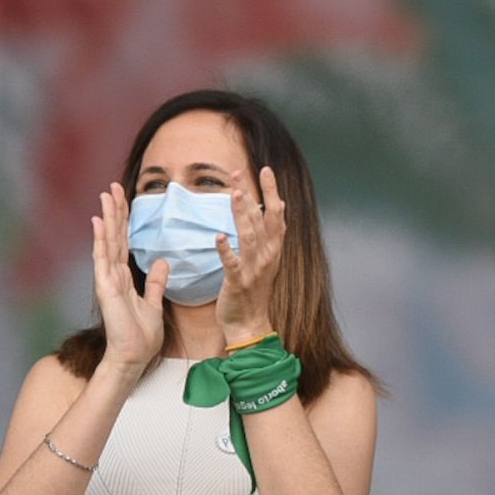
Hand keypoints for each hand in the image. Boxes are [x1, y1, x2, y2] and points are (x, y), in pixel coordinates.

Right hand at [91, 182, 165, 372]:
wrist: (133, 356)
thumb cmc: (141, 336)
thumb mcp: (154, 303)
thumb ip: (155, 282)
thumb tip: (161, 261)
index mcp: (124, 277)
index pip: (125, 242)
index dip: (125, 220)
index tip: (124, 198)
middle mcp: (113, 275)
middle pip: (114, 236)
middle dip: (114, 211)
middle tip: (113, 187)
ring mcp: (107, 280)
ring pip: (107, 242)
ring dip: (107, 218)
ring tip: (105, 195)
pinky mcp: (106, 288)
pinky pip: (103, 259)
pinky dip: (101, 240)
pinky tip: (98, 222)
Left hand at [215, 166, 285, 340]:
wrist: (250, 324)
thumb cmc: (254, 291)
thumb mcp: (265, 261)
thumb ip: (266, 236)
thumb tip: (272, 210)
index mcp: (274, 250)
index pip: (276, 215)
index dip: (271, 192)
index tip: (265, 170)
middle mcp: (267, 256)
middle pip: (265, 220)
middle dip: (257, 195)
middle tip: (243, 173)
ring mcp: (253, 269)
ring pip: (249, 237)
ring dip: (243, 215)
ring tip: (237, 194)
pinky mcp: (237, 282)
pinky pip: (232, 264)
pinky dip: (226, 250)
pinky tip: (219, 237)